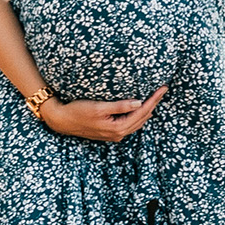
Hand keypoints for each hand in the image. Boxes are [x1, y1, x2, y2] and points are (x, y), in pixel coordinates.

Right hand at [41, 88, 166, 143]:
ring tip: (156, 98)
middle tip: (163, 90)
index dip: (153, 100)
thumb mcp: (99, 107)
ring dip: (147, 110)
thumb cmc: (78, 111)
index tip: (163, 89)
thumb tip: (139, 103)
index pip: (142, 112)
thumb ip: (120, 106)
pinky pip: (130, 124)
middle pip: (142, 118)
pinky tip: (140, 109)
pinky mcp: (109, 132)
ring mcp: (114, 134)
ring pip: (137, 122)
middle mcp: (118, 134)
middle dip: (154, 104)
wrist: (62, 121)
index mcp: (118, 128)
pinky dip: (138, 116)